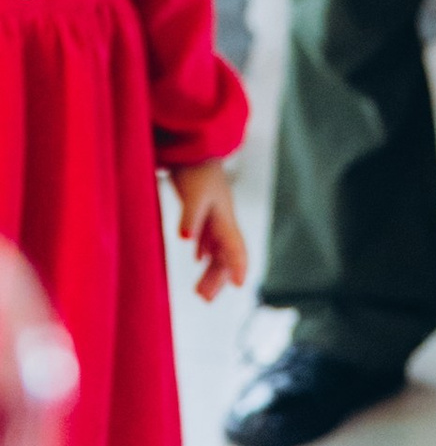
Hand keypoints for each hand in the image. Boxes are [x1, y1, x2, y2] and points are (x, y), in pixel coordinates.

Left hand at [171, 163, 247, 300]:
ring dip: (212, 269)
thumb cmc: (195, 169)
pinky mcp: (205, 211)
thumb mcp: (193, 193)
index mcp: (224, 217)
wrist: (195, 147)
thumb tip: (186, 239)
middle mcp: (223, 220)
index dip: (238, 266)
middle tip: (204, 298)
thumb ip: (190, 216)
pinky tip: (198, 259)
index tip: (240, 286)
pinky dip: (205, 252)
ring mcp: (215, 216)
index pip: (235, 246)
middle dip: (219, 277)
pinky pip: (210, 238)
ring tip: (200, 291)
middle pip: (226, 254)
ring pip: (218, 249)